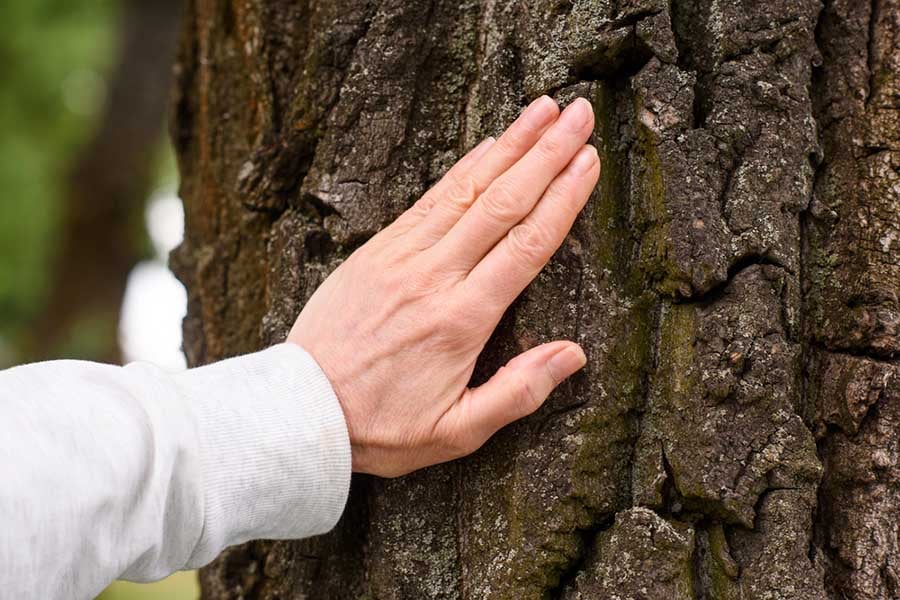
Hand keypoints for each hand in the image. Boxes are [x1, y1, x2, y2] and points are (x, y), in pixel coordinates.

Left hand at [288, 96, 598, 476]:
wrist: (300, 410)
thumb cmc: (381, 425)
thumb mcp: (456, 431)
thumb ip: (517, 392)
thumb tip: (572, 354)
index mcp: (461, 320)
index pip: (525, 246)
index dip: (562, 199)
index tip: (588, 162)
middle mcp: (434, 277)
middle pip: (501, 203)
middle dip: (545, 153)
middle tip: (580, 115)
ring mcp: (401, 257)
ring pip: (465, 190)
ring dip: (507, 146)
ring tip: (542, 110)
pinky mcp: (376, 251)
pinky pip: (428, 199)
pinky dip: (461, 169)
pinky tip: (486, 146)